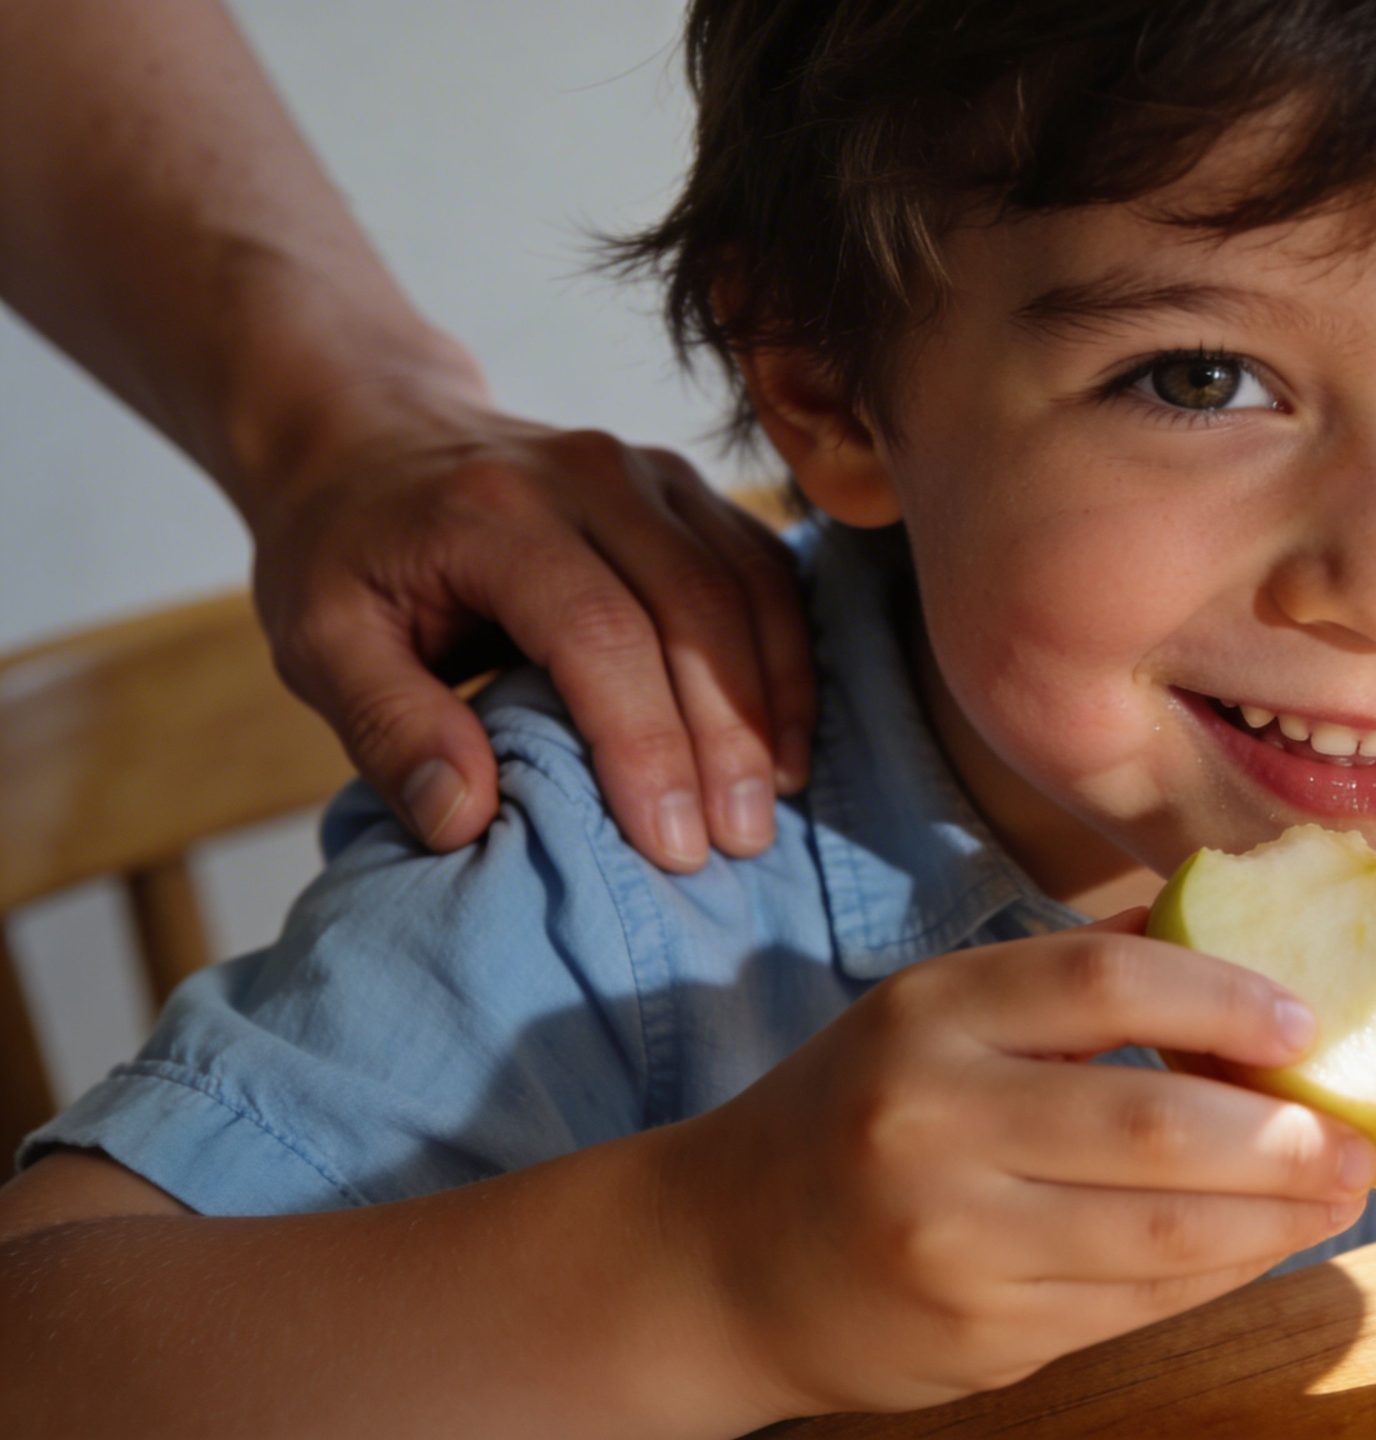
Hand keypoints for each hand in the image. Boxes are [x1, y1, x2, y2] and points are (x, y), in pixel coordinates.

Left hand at [244, 375, 813, 870]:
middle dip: (728, 738)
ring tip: (771, 803)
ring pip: (749, 588)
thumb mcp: (317, 642)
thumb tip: (464, 821)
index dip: (645, 743)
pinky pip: (765, 571)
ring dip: (773, 702)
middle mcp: (589, 474)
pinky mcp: (690, 488)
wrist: (368, 432)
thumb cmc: (343, 551)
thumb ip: (386, 727)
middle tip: (739, 843)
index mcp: (494, 510)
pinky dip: (787, 658)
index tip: (670, 844)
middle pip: (695, 609)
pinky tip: (782, 739)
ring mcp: (651, 471)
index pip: (599, 631)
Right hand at [653, 910, 1375, 1417]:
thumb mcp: (938, 1020)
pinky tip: (1263, 1244)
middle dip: (1284, 1137)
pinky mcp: (977, 1333)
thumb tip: (1252, 965)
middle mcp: (930, 1118)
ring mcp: (951, 1238)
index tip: (1306, 1022)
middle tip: (1359, 1139)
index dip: (1226, 994)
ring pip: (1162, 1232)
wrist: (723, 1260)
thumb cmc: (862, 1114)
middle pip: (1153, 1123)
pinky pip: (1135, 1301)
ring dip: (1276, 1218)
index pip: (1104, 979)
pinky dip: (1220, 1272)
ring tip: (1338, 1194)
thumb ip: (1073, 992)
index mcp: (929, 1012)